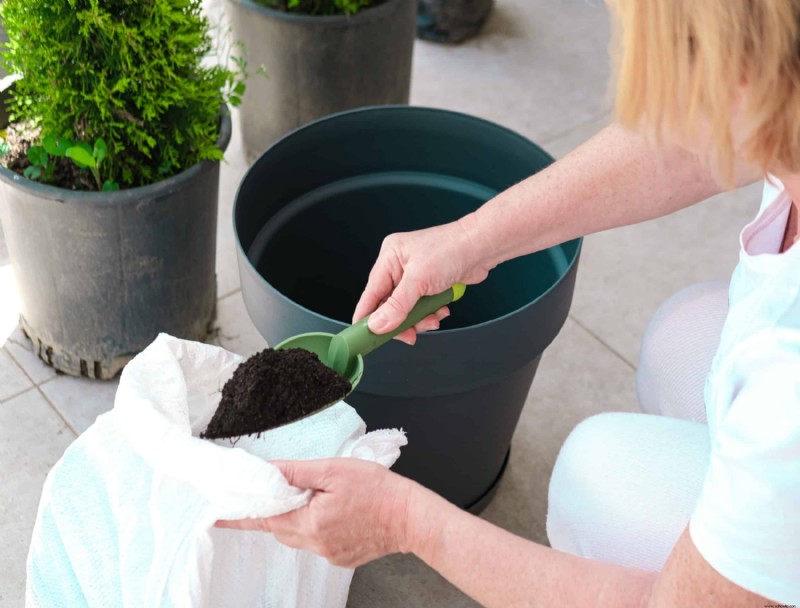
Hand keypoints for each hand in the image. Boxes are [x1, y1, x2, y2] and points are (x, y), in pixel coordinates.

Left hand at [216, 458, 414, 567]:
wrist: (411, 517)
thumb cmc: (377, 490)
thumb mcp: (334, 471)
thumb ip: (297, 472)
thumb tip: (268, 471)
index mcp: (309, 523)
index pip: (263, 519)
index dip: (239, 515)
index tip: (216, 515)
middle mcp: (314, 544)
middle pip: (280, 528)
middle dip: (276, 510)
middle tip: (277, 492)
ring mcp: (329, 554)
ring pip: (299, 535)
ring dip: (299, 517)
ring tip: (319, 498)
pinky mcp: (341, 557)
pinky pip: (318, 542)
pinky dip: (318, 527)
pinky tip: (337, 513)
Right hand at [353, 216, 492, 344]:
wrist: (483, 246)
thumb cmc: (452, 249)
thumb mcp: (419, 281)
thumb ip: (397, 306)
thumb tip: (377, 325)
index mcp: (389, 258)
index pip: (371, 294)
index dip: (368, 317)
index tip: (366, 337)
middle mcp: (399, 267)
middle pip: (389, 306)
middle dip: (402, 321)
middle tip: (410, 334)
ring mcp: (415, 276)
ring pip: (407, 310)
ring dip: (420, 319)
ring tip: (433, 318)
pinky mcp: (430, 285)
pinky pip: (423, 307)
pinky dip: (431, 313)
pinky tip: (441, 310)